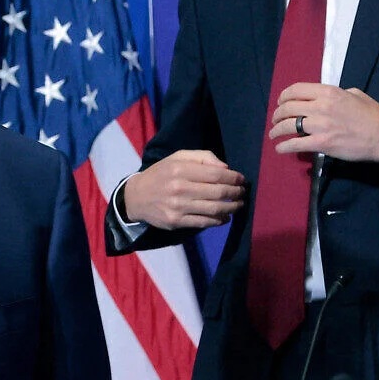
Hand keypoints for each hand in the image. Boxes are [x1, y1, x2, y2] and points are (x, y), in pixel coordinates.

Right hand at [120, 150, 245, 230]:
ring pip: (214, 209)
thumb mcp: (177, 157)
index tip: (241, 179)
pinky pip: (204, 222)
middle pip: (218, 192)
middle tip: (242, 192)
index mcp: (180, 169)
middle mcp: (179, 188)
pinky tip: (225, 217)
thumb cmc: (161, 174)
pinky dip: (219, 221)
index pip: (216, 174)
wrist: (136, 197)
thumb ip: (202, 157)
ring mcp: (177, 207)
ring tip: (239, 205)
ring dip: (232, 208)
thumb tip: (226, 169)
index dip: (233, 178)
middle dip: (236, 193)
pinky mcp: (176, 222)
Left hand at [270, 84, 378, 163]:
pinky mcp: (322, 143)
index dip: (284, 96)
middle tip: (275, 120)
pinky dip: (284, 146)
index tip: (281, 103)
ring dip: (276, 130)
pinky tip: (280, 148)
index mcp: (329, 92)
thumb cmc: (373, 114)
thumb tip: (323, 98)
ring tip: (273, 134)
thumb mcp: (355, 94)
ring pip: (287, 125)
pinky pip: (295, 144)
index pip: (296, 90)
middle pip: (288, 107)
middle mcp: (321, 106)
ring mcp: (320, 125)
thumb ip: (336, 94)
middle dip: (277, 114)